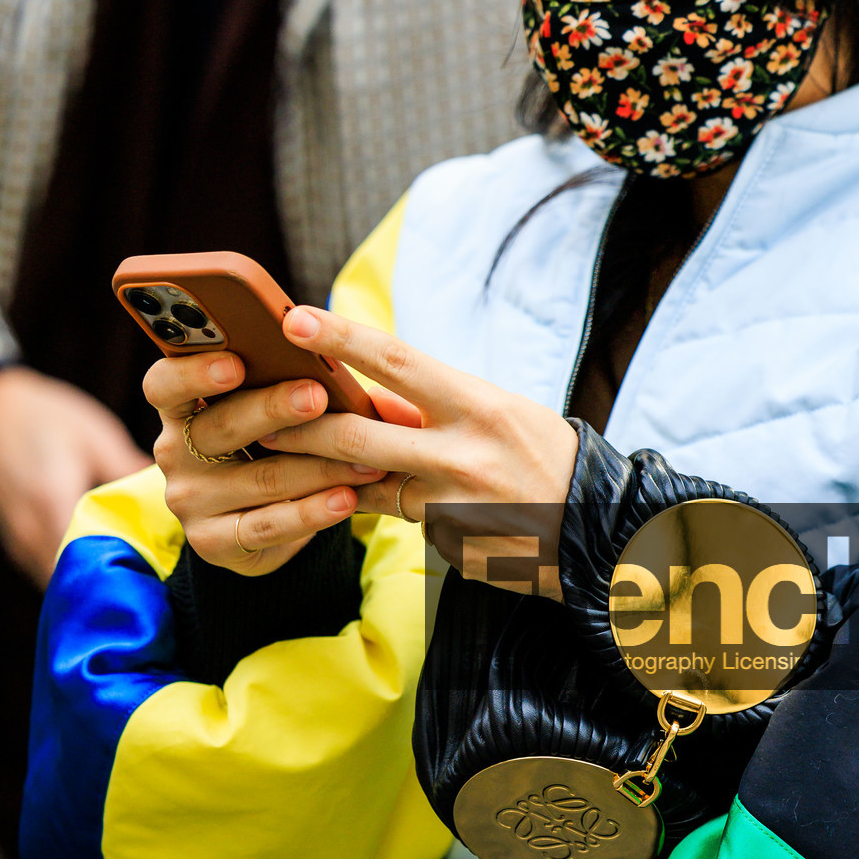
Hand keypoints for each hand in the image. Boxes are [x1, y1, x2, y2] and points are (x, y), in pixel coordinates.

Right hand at [0, 365, 148, 587]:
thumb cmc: (40, 415)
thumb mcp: (94, 436)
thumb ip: (130, 471)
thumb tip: (176, 495)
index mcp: (53, 505)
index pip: (93, 562)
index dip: (129, 573)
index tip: (163, 576)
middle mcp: (31, 534)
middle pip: (79, 582)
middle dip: (115, 585)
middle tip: (156, 581)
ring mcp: (18, 543)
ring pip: (62, 582)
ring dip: (93, 582)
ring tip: (134, 574)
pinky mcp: (14, 543)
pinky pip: (49, 572)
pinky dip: (74, 573)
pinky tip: (102, 562)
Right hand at [144, 348, 389, 576]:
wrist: (261, 521)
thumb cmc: (269, 447)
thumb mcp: (262, 414)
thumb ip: (275, 384)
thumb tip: (326, 355)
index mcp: (180, 408)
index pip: (164, 383)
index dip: (194, 371)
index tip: (235, 362)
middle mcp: (175, 453)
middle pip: (221, 426)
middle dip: (273, 408)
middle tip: (317, 395)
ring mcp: (189, 500)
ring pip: (259, 479)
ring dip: (318, 467)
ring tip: (363, 457)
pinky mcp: (211, 541)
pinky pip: (268, 526)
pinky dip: (312, 512)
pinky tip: (346, 499)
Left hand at [252, 308, 579, 584]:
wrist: (598, 531)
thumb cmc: (546, 457)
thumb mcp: (501, 414)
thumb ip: (437, 405)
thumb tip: (369, 387)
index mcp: (479, 404)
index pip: (398, 361)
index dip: (341, 339)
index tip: (296, 319)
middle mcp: (463, 452)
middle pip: (360, 434)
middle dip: (301, 423)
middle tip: (260, 408)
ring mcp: (451, 502)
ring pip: (363, 482)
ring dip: (314, 468)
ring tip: (276, 451)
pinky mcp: (445, 539)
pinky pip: (393, 515)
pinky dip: (367, 502)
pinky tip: (342, 495)